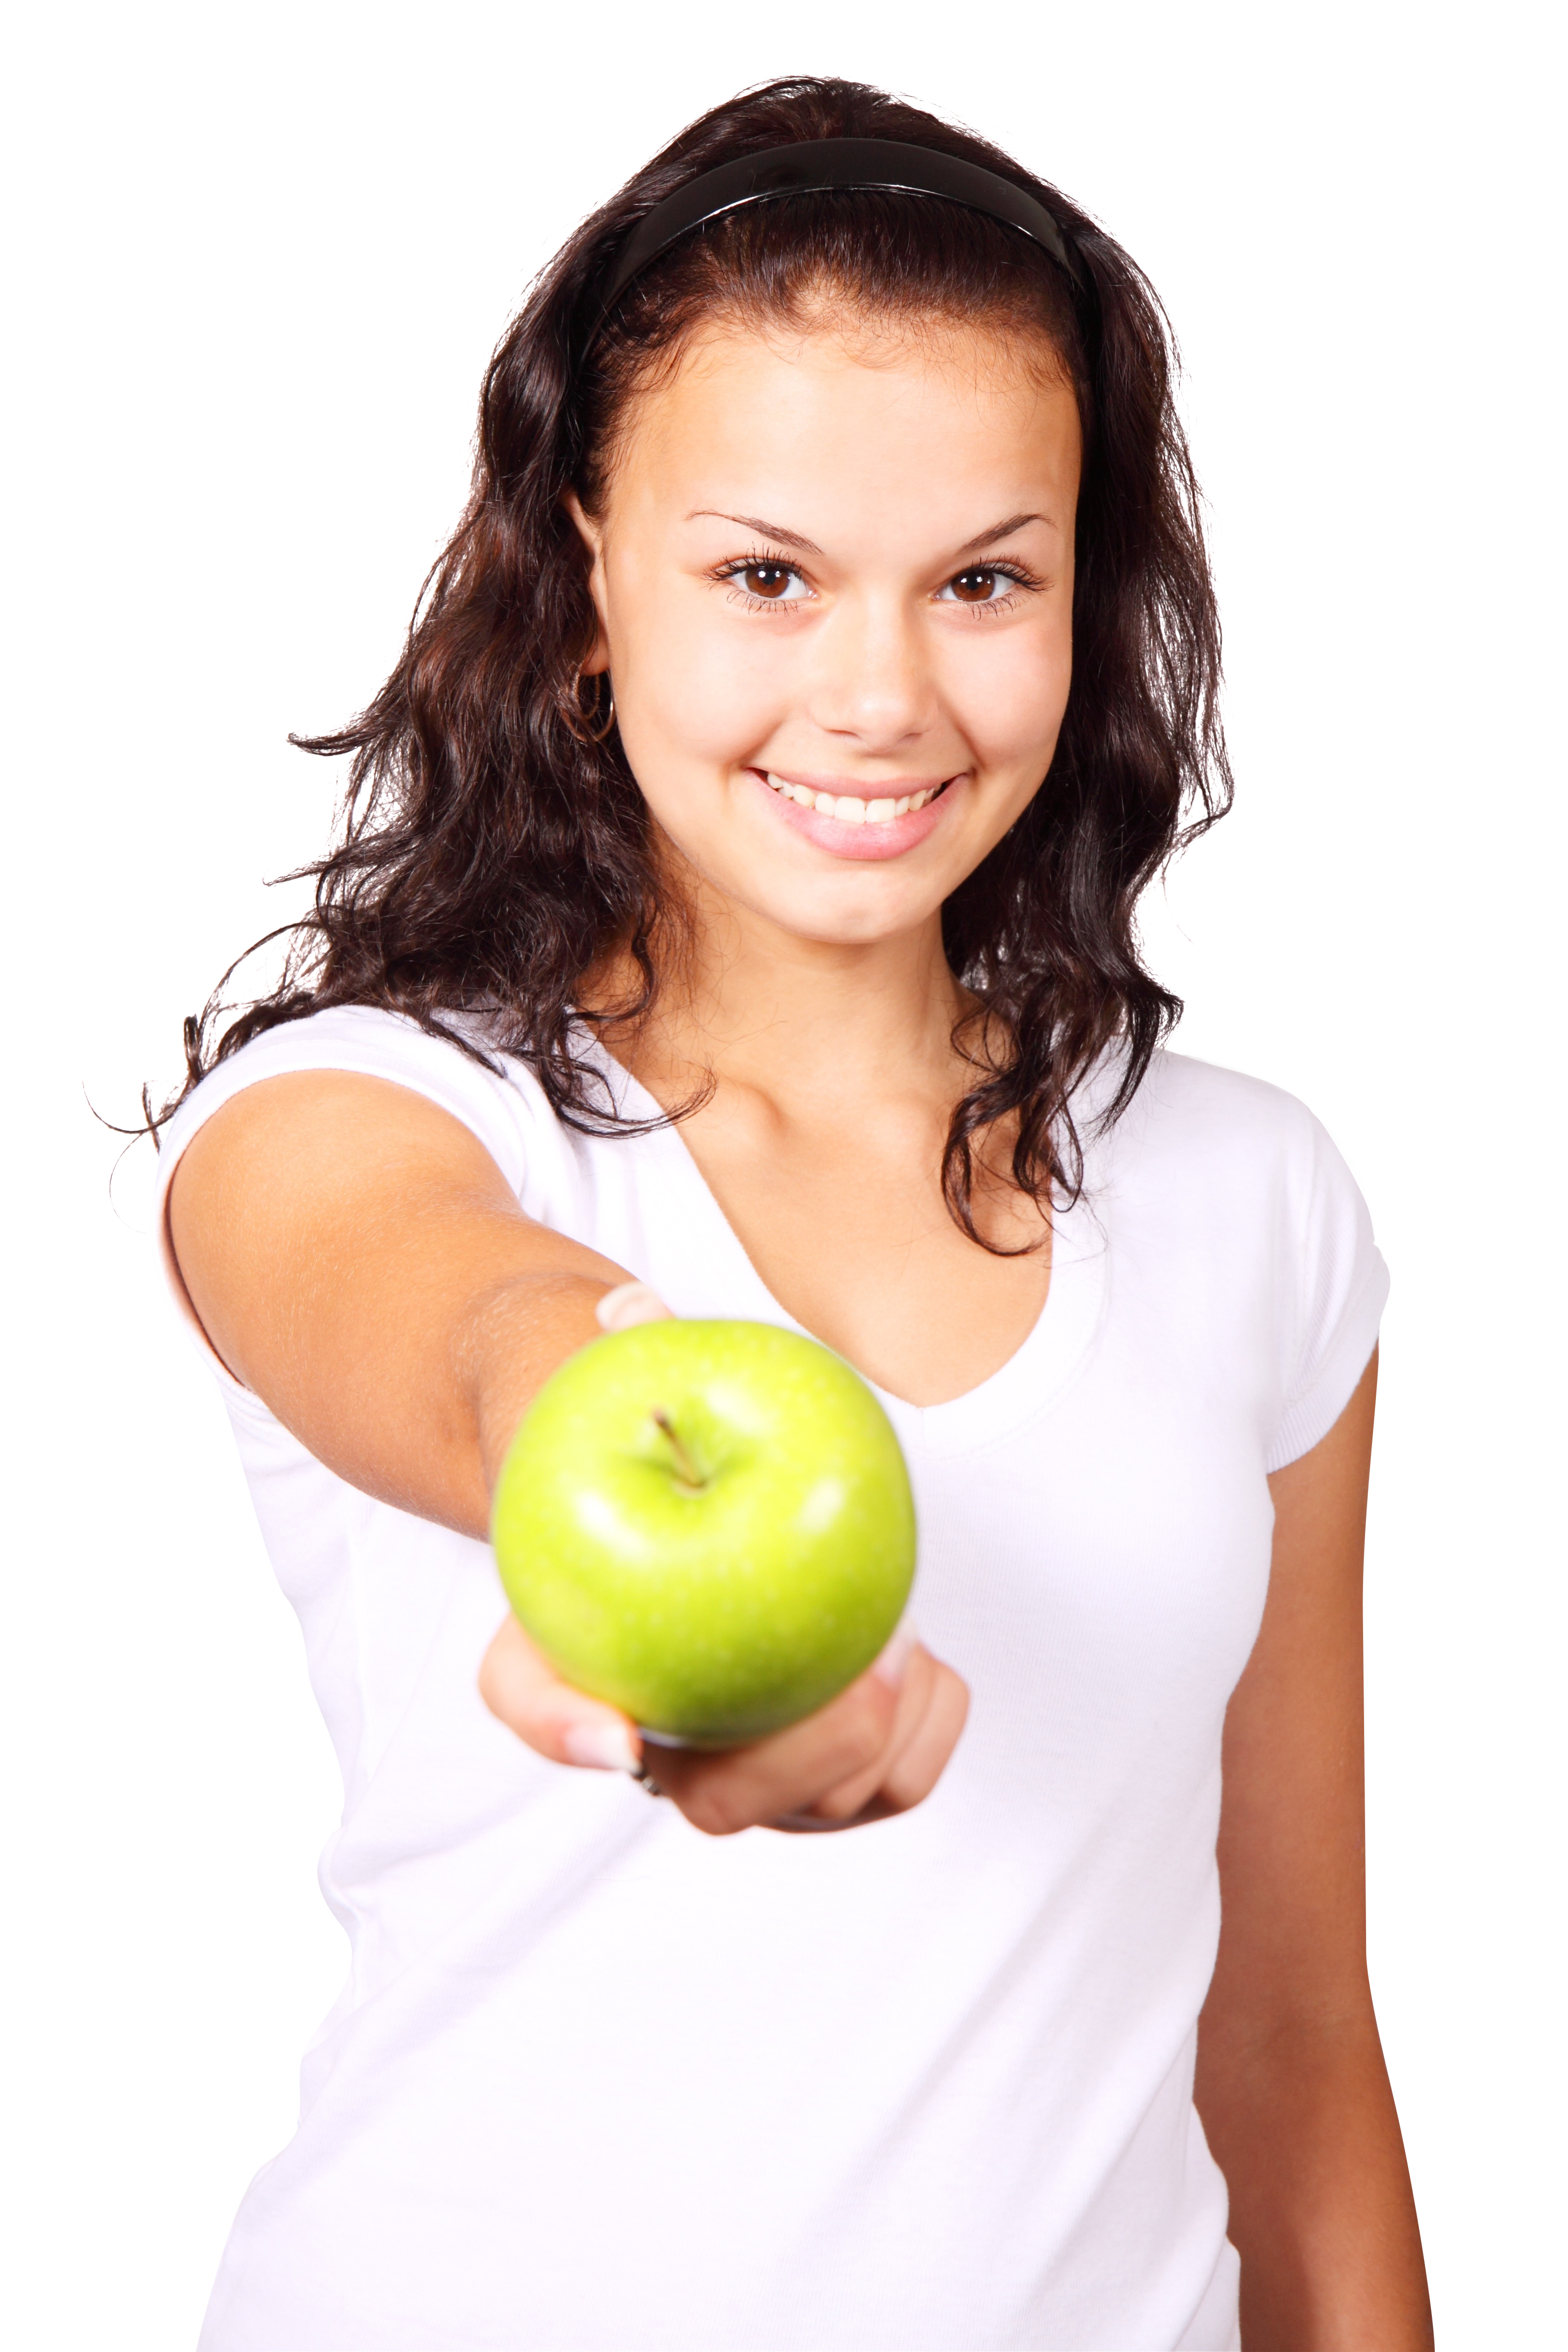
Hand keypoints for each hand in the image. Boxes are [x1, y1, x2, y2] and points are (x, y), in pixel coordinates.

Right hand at [479, 1276, 969, 1832]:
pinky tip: (928, 1666)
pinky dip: (924, 1736)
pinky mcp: (829, 1772)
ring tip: (905, 1642)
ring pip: (814, 1809)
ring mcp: (745, 1767)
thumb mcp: (635, 1390)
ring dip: (876, 1742)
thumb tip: (628, 1306)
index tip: (617, 1734)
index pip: (534, 1708)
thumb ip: (632, 1349)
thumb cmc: (663, 1444)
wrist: (714, 1504)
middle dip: (800, 1757)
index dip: (562, 1732)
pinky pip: (891, 1788)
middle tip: (872, 1671)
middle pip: (710, 1800)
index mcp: (565, 1656)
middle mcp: (652, 1738)